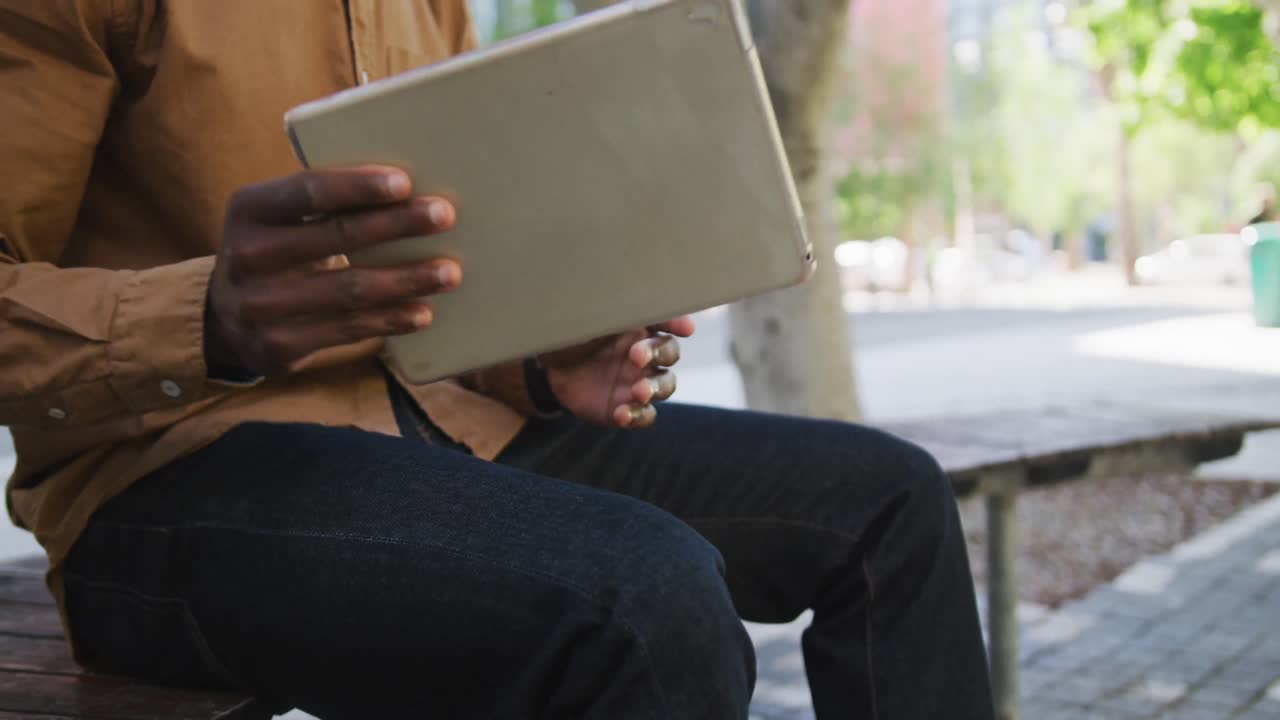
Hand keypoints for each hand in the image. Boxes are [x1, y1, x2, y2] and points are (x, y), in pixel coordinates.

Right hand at [205, 166, 461, 375]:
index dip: (358, 186)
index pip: (309, 190)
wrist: (224, 320)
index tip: (405, 183)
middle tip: (444, 216)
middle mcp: (247, 255)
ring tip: (449, 272)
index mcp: (249, 208)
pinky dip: (390, 320)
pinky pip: (348, 329)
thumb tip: (405, 188)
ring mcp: (260, 305)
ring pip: (350, 289)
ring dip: (407, 279)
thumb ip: (321, 202)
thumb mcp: (277, 219)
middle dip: (397, 225)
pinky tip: (423, 312)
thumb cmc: (275, 253)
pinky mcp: (278, 346)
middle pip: (338, 236)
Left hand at [540, 317, 694, 427]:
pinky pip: (644, 415)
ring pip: (664, 386)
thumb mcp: (587, 316)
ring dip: (654, 388)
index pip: (666, 322)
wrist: (545, 366)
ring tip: (638, 392)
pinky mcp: (625, 407)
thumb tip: (632, 284)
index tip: (685, 328)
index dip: (677, 323)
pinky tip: (622, 414)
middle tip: (637, 356)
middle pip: (669, 354)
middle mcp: (644, 354)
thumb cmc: (570, 333)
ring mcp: (636, 382)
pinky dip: (638, 415)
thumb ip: (613, 308)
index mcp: (638, 328)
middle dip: (658, 355)